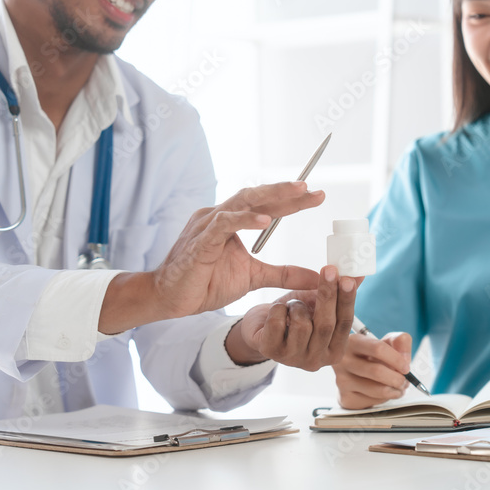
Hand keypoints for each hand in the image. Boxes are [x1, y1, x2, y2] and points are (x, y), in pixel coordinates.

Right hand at [99, 181, 323, 333]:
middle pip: (257, 197)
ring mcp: (208, 225)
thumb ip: (284, 274)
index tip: (318, 196)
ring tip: (297, 192)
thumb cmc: (206, 284)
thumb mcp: (254, 277)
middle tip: (312, 189)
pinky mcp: (200, 241)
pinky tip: (266, 220)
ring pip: (242, 202)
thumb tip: (315, 278)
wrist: (171, 299)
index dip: (292, 200)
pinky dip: (245, 220)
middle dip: (286, 191)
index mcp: (231, 221)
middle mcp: (219, 216)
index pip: (266, 205)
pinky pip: (224, 224)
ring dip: (271, 196)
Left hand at [226, 267, 359, 370]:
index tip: (347, 279)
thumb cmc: (294, 316)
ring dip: (296, 305)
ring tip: (291, 305)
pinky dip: (277, 309)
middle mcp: (316, 360)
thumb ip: (338, 292)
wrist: (261, 329)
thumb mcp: (318, 303)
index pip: (346, 323)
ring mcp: (293, 359)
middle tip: (328, 270)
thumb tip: (358, 274)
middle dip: (328, 295)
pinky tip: (276, 312)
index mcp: (334, 350)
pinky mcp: (271, 352)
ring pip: (302, 324)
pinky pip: (277, 323)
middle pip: (326, 325)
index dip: (347, 300)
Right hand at [333, 331, 412, 408]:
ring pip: (377, 390)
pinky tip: (384, 392)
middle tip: (404, 381)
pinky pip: (373, 402)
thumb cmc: (374, 355)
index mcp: (354, 342)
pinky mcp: (346, 398)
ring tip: (398, 387)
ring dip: (395, 391)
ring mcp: (342, 380)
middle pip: (377, 372)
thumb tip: (405, 359)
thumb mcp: (388, 341)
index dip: (397, 359)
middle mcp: (344, 360)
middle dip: (397, 379)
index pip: (378, 349)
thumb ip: (401, 341)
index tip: (406, 368)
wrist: (357, 371)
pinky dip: (385, 399)